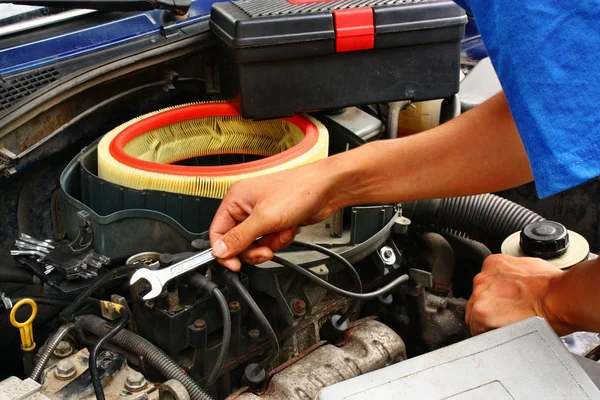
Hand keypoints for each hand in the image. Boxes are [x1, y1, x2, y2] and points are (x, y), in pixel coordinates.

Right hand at [209, 162, 339, 270]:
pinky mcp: (275, 221)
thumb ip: (239, 238)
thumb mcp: (264, 219)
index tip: (234, 264)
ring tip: (282, 231)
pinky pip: (269, 241)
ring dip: (271, 243)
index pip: (217, 232)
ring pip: (255, 244)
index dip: (224, 251)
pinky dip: (280, 239)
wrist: (326, 190)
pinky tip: (289, 228)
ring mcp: (261, 214)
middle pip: (237, 242)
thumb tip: (219, 250)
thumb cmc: (298, 190)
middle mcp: (246, 206)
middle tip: (265, 250)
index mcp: (236, 199)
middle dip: (254, 248)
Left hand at [466, 254, 564, 335]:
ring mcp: (480, 296)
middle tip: (508, 317)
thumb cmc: (553, 285)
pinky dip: (488, 334)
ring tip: (508, 326)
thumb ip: (513, 274)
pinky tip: (504, 333)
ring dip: (487, 323)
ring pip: (474, 316)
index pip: (484, 286)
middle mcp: (482, 278)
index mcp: (493, 264)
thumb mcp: (529, 267)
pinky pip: (478, 330)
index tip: (504, 305)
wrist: (561, 297)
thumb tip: (516, 281)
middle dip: (490, 310)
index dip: (494, 299)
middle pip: (477, 300)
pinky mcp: (482, 314)